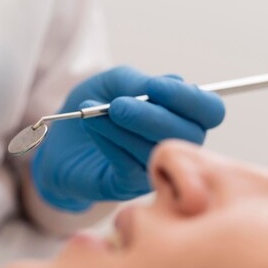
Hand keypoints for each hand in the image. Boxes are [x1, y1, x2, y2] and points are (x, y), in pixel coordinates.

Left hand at [31, 66, 224, 210]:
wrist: (58, 140)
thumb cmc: (92, 107)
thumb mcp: (112, 84)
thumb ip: (138, 82)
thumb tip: (171, 82)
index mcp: (180, 116)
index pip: (209, 111)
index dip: (190, 98)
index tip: (156, 86)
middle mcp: (175, 145)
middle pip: (189, 135)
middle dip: (152, 116)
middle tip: (118, 105)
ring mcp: (153, 169)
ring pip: (154, 150)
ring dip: (123, 128)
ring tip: (94, 112)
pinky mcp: (127, 186)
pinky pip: (128, 165)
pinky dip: (109, 140)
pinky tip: (91, 125)